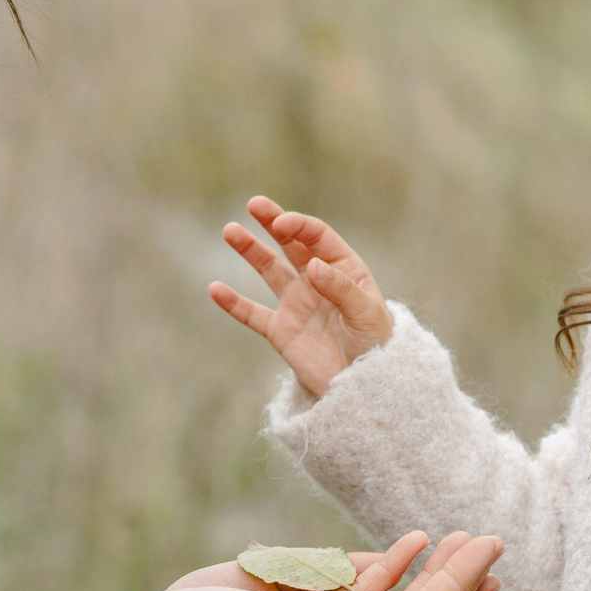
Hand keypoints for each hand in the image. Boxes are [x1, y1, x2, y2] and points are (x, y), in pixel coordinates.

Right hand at [208, 196, 393, 396]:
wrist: (364, 386)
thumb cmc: (376, 345)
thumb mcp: (366, 314)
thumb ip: (341, 289)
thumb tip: (313, 266)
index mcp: (343, 269)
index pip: (318, 238)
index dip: (299, 226)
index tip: (283, 223)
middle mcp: (317, 280)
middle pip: (291, 244)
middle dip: (273, 222)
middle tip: (254, 204)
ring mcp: (297, 304)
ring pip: (269, 270)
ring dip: (250, 250)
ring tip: (229, 230)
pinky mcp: (281, 331)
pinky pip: (252, 314)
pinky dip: (233, 303)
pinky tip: (215, 289)